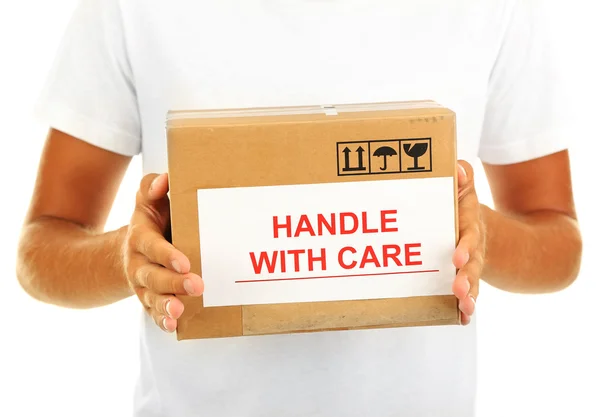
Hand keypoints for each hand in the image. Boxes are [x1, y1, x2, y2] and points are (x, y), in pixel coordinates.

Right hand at [122, 173, 203, 332]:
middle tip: (197, 285)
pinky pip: (153, 312)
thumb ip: (152, 187)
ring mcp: (142, 284)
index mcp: (140, 237)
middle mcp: (138, 263)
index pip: (152, 247)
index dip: (167, 256)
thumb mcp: (148, 199)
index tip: (185, 263)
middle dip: (173, 283)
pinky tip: (174, 326)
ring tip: (179, 312)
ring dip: (166, 306)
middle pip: (153, 276)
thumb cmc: (152, 219)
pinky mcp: (148, 298)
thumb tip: (164, 181)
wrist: (132, 247)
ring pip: (151, 298)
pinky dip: (162, 320)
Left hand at [452, 161, 485, 324]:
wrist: (482, 230)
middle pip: (472, 266)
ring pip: (471, 284)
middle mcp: (473, 251)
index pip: (468, 237)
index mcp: (469, 228)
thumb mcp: (464, 189)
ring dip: (468, 296)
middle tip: (458, 288)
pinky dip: (464, 308)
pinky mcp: (465, 280)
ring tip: (464, 308)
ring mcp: (471, 268)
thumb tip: (458, 169)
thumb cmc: (463, 208)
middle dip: (466, 278)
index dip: (464, 247)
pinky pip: (467, 296)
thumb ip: (462, 176)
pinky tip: (461, 319)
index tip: (457, 257)